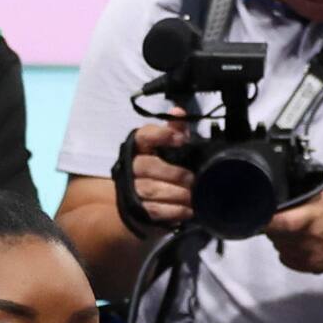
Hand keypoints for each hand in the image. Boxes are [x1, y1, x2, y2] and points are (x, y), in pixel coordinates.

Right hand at [131, 110, 194, 224]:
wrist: (139, 205)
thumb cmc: (160, 172)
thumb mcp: (169, 150)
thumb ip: (175, 130)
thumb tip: (178, 111)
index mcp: (139, 147)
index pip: (144, 135)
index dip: (160, 135)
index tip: (180, 140)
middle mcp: (131, 166)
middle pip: (147, 166)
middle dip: (173, 173)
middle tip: (192, 179)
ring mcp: (130, 189)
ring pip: (150, 189)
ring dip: (175, 193)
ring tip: (192, 196)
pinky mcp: (136, 210)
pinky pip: (154, 209)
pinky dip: (174, 210)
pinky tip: (188, 210)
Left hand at [265, 189, 322, 272]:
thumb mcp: (322, 195)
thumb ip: (298, 200)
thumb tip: (273, 200)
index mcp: (313, 217)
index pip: (279, 222)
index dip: (265, 218)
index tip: (259, 212)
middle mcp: (309, 240)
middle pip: (274, 234)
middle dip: (273, 225)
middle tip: (284, 217)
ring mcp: (310, 257)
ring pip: (279, 246)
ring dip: (281, 238)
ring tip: (295, 229)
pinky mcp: (312, 268)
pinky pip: (286, 259)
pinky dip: (287, 250)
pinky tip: (299, 242)